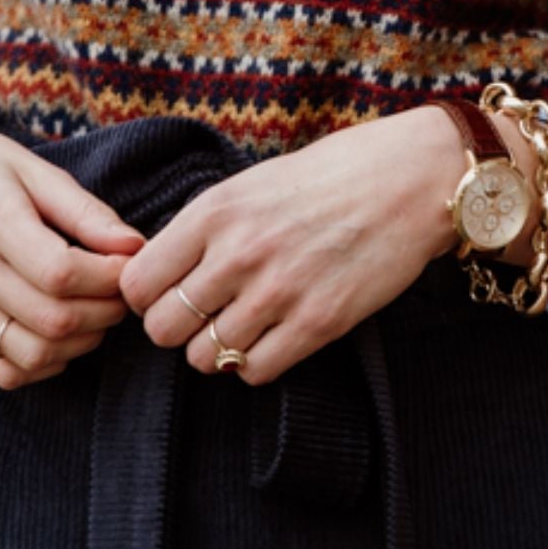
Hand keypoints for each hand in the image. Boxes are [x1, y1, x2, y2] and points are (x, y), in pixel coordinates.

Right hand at [0, 96, 144, 391]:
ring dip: (81, 343)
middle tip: (122, 292)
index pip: (62, 273)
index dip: (109, 277)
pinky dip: (45, 364)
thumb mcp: (35, 170)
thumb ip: (85, 211)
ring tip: (97, 312)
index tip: (130, 264)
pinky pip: (4, 372)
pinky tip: (62, 335)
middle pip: (52, 320)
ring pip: (32, 355)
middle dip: (105, 312)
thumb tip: (135, 247)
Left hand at [119, 106, 472, 384]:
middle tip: (203, 316)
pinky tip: (274, 336)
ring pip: (205, 358)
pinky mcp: (318, 323)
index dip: (148, 295)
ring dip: (219, 348)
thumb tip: (159, 273)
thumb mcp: (251, 184)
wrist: (409, 179)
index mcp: (215, 211)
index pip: (138, 283)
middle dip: (177, 328)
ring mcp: (278, 291)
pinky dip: (256, 363)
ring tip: (245, 323)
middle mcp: (238, 253)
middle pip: (163, 329)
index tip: (168, 292)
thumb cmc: (329, 176)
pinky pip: (255, 372)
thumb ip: (204, 228)